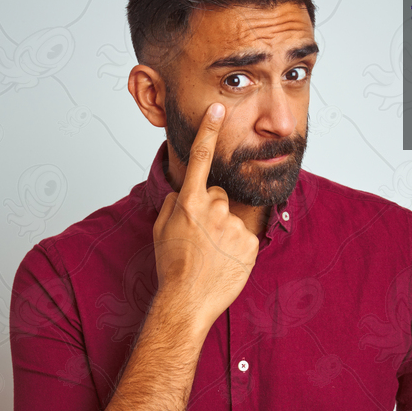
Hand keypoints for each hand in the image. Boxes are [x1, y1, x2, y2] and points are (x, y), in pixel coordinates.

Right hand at [152, 103, 258, 327]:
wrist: (187, 302)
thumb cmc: (172, 268)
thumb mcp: (162, 232)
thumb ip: (171, 205)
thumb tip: (180, 194)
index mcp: (188, 203)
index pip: (199, 158)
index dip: (207, 131)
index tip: (215, 109)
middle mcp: (212, 209)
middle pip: (217, 196)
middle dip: (211, 211)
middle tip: (200, 240)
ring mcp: (232, 225)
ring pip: (231, 217)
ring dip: (223, 232)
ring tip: (211, 256)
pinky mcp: (250, 243)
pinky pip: (244, 236)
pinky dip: (237, 248)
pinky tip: (224, 263)